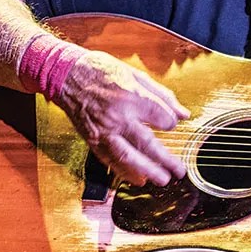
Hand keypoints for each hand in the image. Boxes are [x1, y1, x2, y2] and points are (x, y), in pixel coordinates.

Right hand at [56, 50, 189, 185]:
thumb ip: (162, 96)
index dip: (170, 123)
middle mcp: (118, 116)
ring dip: (147, 170)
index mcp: (131, 96)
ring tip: (163, 180)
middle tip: (179, 170)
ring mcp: (104, 130)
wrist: (66, 75)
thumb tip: (183, 114)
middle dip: (165, 159)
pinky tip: (138, 179)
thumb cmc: (102, 71)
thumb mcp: (136, 75)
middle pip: (146, 143)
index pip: (160, 117)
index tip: (172, 124)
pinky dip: (125, 172)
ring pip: (128, 156)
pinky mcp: (92, 139)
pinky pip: (110, 160)